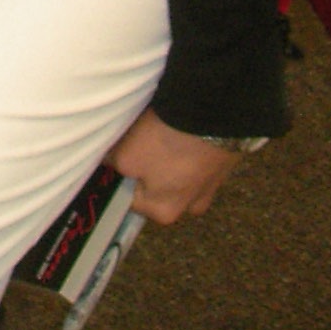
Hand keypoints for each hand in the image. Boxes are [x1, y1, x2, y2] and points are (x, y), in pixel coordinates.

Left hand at [104, 110, 245, 225]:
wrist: (211, 117)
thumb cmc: (166, 143)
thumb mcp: (125, 156)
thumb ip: (112, 164)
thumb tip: (108, 162)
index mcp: (164, 212)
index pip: (130, 199)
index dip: (119, 176)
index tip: (116, 158)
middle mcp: (190, 207)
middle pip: (155, 186)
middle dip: (145, 165)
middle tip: (138, 141)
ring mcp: (210, 187)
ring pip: (176, 171)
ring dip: (167, 154)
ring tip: (159, 131)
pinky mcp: (222, 163)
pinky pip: (195, 157)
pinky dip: (186, 145)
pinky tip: (178, 128)